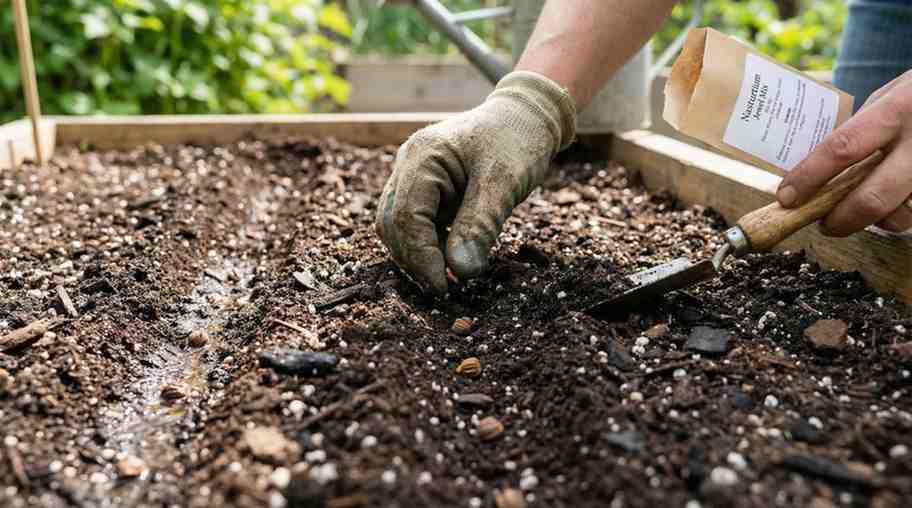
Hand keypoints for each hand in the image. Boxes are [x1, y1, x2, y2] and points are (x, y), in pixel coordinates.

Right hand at [375, 71, 575, 294]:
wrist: (528, 116)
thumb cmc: (517, 140)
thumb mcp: (504, 183)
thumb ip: (480, 226)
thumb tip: (459, 273)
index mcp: (423, 156)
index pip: (406, 217)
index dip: (421, 258)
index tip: (443, 289)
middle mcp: (408, 164)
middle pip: (392, 224)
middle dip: (414, 260)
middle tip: (442, 291)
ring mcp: (413, 175)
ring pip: (398, 226)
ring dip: (417, 255)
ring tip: (445, 281)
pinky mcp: (425, 188)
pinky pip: (415, 222)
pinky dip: (427, 244)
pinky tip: (448, 261)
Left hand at [777, 70, 911, 235]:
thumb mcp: (885, 100)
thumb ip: (857, 132)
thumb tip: (813, 168)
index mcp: (894, 112)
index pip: (842, 149)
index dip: (809, 177)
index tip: (787, 197)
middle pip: (872, 198)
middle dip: (840, 220)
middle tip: (825, 224)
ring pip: (899, 215)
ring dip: (872, 222)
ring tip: (858, 212)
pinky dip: (895, 215)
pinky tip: (889, 205)